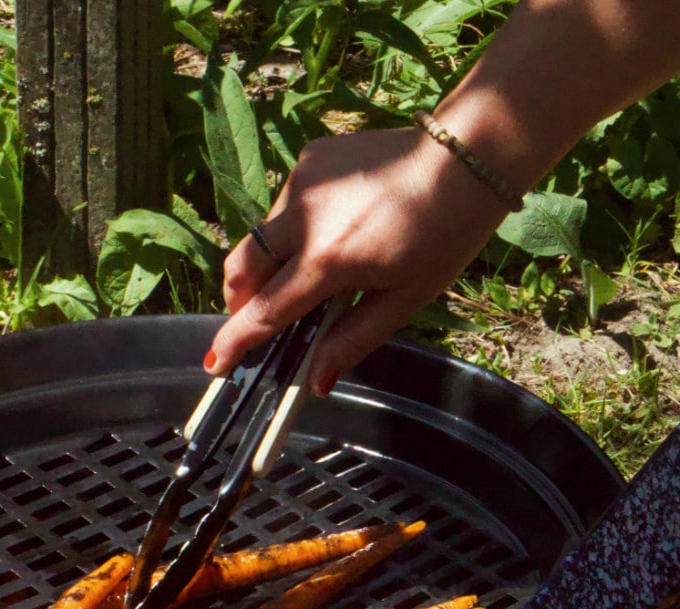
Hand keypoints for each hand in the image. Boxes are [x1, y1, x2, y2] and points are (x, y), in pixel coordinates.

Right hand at [205, 125, 510, 393]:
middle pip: (243, 267)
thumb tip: (315, 380)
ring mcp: (302, 182)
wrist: (464, 157)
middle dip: (240, 299)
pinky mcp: (310, 159)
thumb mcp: (405, 299)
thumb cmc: (444, 237)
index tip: (214, 362)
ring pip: (264, 235)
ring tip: (315, 274)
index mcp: (327, 260)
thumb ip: (354, 339)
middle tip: (255, 320)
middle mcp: (302, 218)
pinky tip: (336, 230)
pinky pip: (286, 205)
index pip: (267, 310)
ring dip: (273, 263)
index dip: (238, 339)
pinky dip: (296, 229)